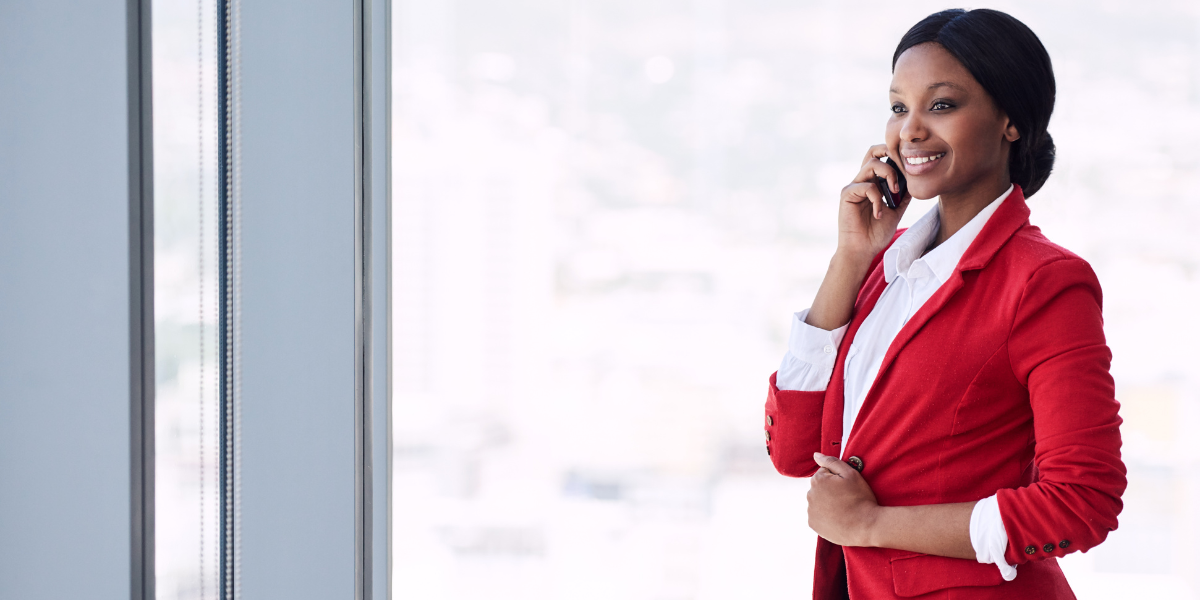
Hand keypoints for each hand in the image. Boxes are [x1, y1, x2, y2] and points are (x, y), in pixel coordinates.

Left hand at [807, 452, 880, 546]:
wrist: (866, 527)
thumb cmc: (860, 498)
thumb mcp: (850, 474)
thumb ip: (831, 461)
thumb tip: (816, 455)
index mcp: (817, 480)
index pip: (825, 473)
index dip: (838, 479)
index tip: (847, 487)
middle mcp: (810, 495)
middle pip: (820, 487)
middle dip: (830, 490)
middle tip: (847, 499)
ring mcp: (810, 511)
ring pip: (818, 501)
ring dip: (827, 503)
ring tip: (843, 509)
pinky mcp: (813, 524)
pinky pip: (818, 516)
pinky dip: (825, 516)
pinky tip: (838, 518)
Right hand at [836, 145, 911, 264]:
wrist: (862, 250)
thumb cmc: (876, 233)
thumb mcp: (896, 211)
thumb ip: (903, 196)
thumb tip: (915, 181)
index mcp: (873, 182)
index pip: (881, 158)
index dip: (895, 155)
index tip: (910, 166)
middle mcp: (862, 181)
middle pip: (872, 151)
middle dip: (888, 150)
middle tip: (902, 164)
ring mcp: (853, 186)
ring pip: (871, 164)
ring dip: (888, 174)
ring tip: (894, 192)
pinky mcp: (847, 195)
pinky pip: (866, 186)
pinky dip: (877, 198)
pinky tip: (879, 213)